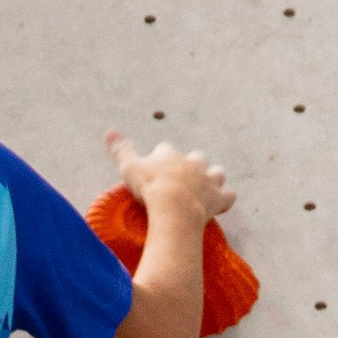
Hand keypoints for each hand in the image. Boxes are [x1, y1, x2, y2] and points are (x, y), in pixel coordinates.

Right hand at [106, 128, 234, 228]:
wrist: (173, 206)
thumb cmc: (150, 187)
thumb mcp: (129, 166)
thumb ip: (120, 149)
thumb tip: (109, 130)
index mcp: (170, 155)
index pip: (165, 150)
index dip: (160, 158)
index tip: (154, 168)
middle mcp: (193, 163)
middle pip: (197, 157)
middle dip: (192, 164)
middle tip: (181, 178)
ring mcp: (208, 180)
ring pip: (217, 173)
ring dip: (213, 178)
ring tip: (205, 187)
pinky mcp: (218, 198)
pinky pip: (228, 196)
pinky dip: (225, 199)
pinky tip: (221, 203)